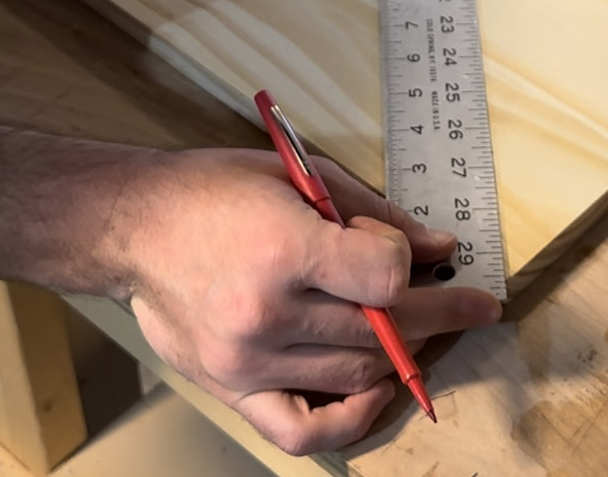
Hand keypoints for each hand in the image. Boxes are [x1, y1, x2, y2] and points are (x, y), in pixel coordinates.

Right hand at [124, 147, 500, 454]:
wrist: (135, 227)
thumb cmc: (213, 191)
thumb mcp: (300, 176)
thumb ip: (374, 213)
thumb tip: (437, 246)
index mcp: (282, 251)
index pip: (385, 278)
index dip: (408, 261)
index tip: (402, 247)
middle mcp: (265, 315)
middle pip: (382, 329)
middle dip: (437, 310)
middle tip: (472, 303)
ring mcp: (247, 362)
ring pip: (357, 373)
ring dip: (403, 350)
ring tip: (422, 326)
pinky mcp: (231, 389)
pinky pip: (303, 430)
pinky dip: (352, 419)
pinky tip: (378, 388)